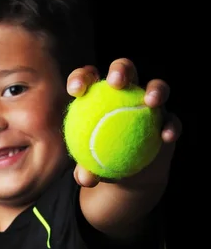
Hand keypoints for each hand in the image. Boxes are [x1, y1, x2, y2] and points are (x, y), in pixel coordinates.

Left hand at [66, 58, 181, 187]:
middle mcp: (127, 92)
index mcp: (98, 95)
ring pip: (157, 88)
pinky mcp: (169, 120)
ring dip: (156, 90)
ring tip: (151, 101)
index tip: (76, 91)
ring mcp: (150, 104)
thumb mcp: (91, 168)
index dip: (81, 78)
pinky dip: (171, 127)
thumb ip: (86, 170)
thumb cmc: (101, 164)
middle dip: (120, 70)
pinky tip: (166, 136)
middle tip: (116, 82)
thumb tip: (85, 178)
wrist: (129, 176)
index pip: (87, 79)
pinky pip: (172, 120)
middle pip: (124, 70)